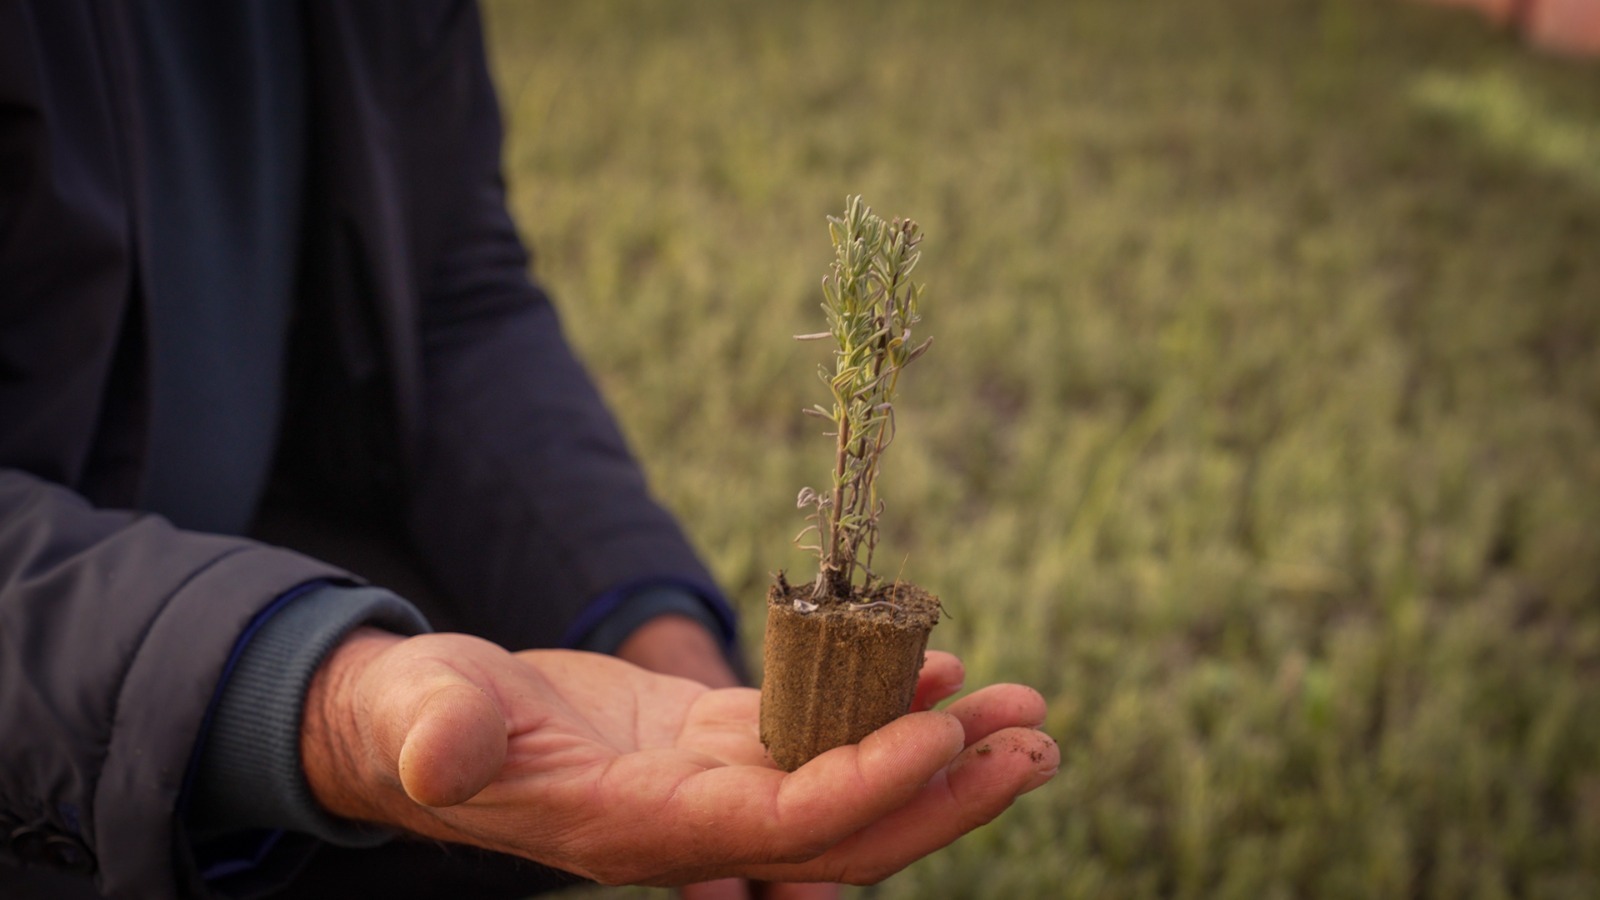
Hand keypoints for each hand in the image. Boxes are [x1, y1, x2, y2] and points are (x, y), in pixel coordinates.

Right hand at [302, 629, 1057, 885]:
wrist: (416, 728)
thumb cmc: (413, 723)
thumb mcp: (418, 721)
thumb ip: (437, 739)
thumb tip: (444, 754)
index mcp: (638, 827)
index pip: (779, 825)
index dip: (865, 789)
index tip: (947, 735)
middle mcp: (692, 822)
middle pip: (845, 826)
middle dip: (946, 792)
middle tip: (1040, 740)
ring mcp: (709, 786)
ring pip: (848, 781)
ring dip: (939, 749)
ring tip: (1024, 707)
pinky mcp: (710, 745)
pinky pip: (816, 734)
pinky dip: (880, 707)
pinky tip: (938, 662)